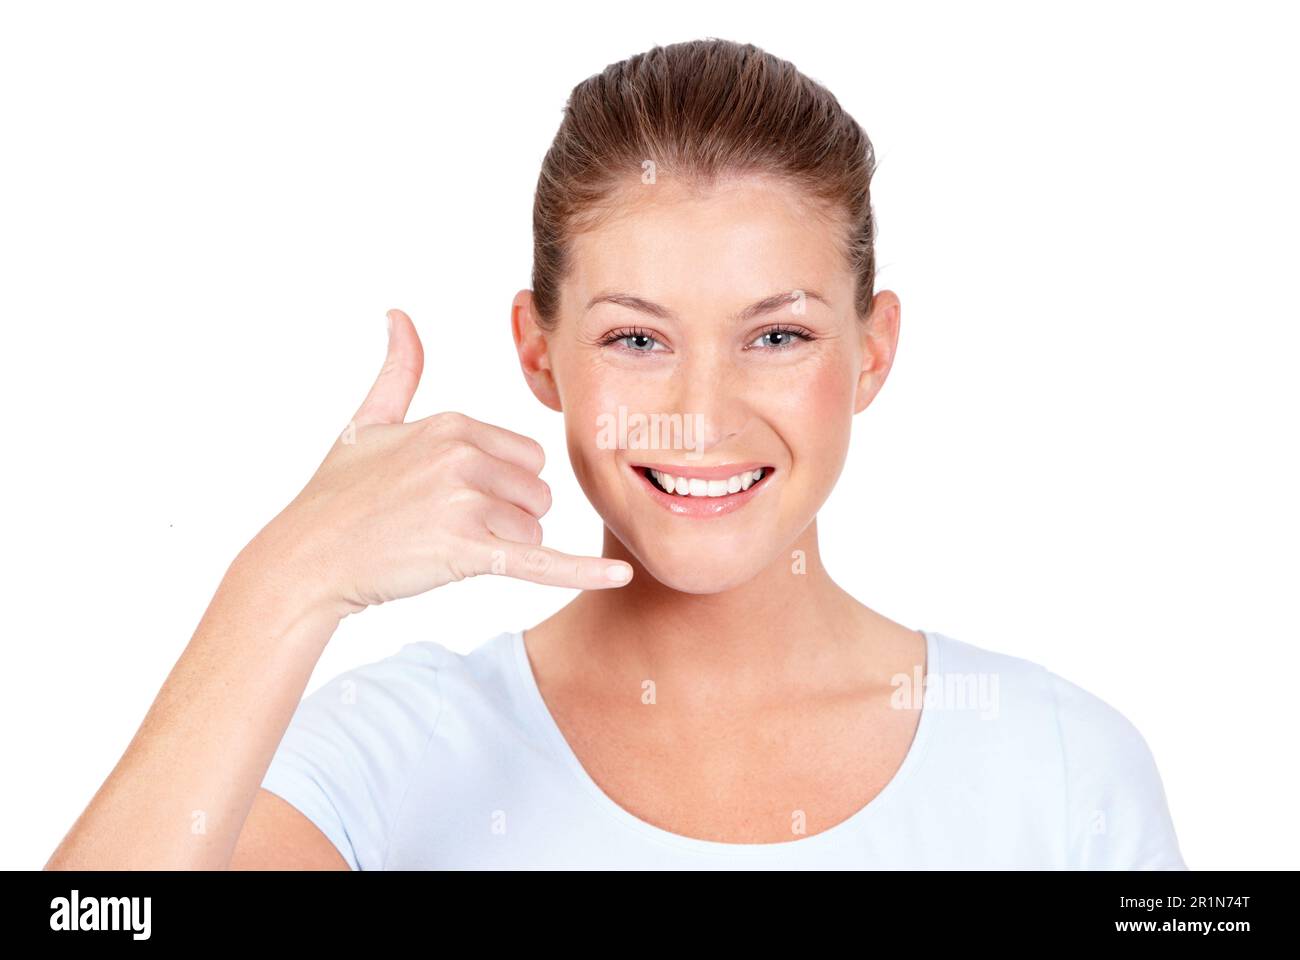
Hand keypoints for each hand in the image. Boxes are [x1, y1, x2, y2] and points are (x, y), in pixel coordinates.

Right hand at [252, 308, 632, 618]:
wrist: (307, 557)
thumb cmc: (337, 495)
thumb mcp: (367, 422)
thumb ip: (398, 371)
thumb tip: (397, 315)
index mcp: (453, 424)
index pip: (526, 458)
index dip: (499, 485)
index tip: (450, 497)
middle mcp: (463, 455)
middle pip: (537, 493)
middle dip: (505, 516)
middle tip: (446, 527)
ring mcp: (465, 502)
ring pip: (532, 529)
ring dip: (499, 546)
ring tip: (443, 546)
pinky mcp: (467, 551)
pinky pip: (539, 560)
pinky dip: (580, 573)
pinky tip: (620, 580)